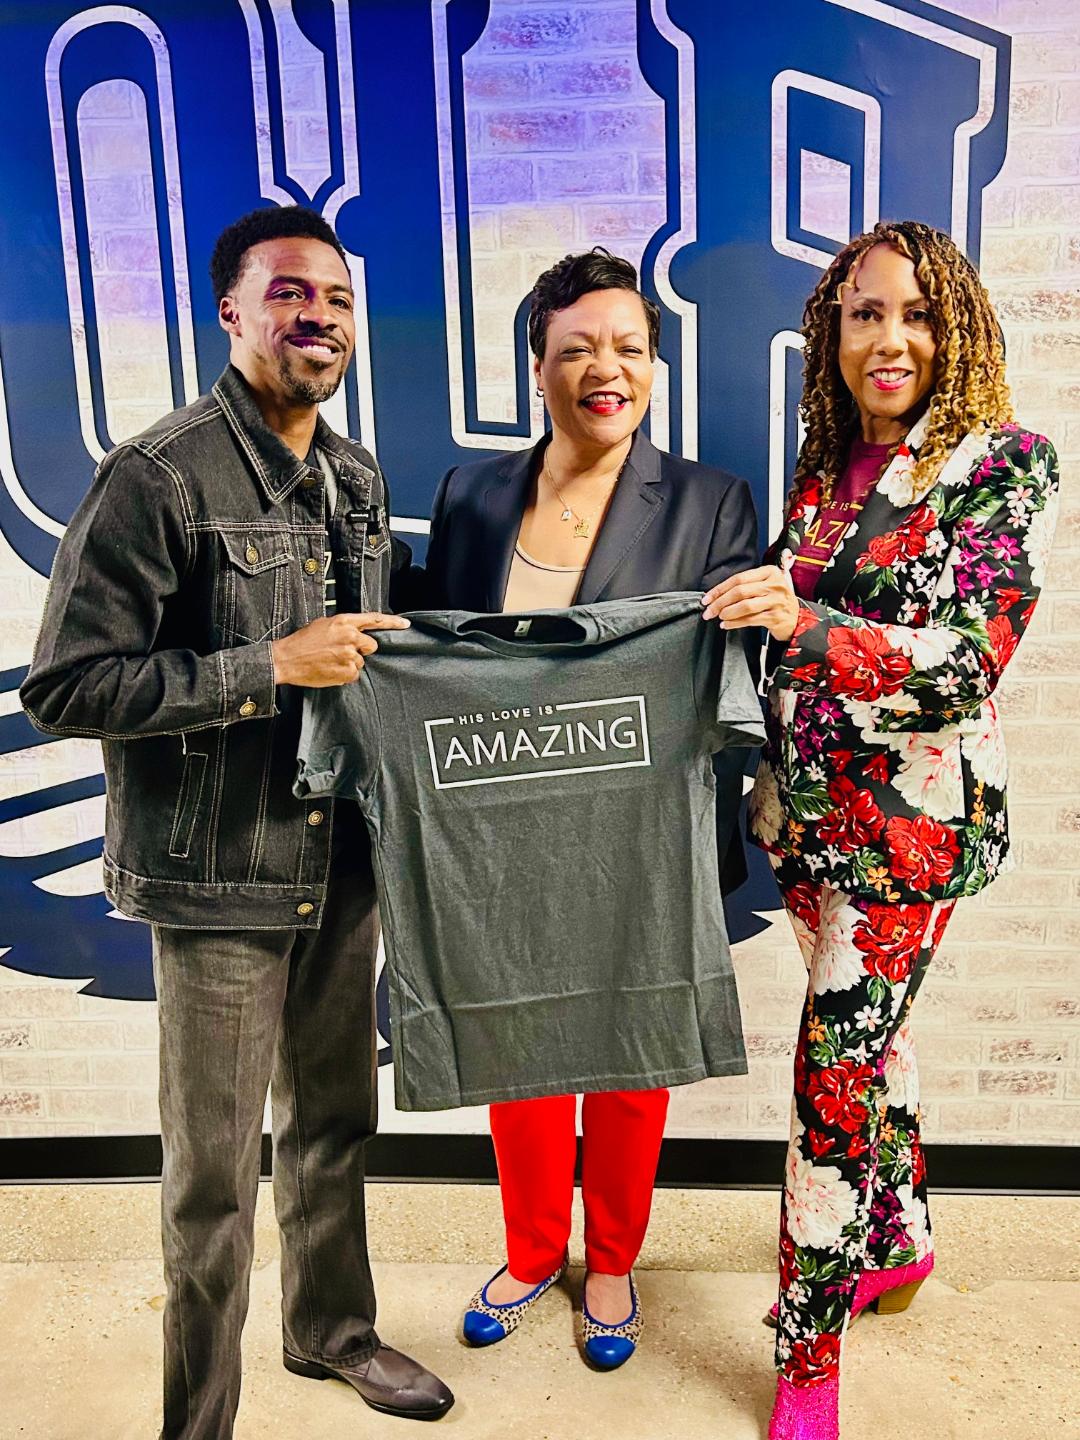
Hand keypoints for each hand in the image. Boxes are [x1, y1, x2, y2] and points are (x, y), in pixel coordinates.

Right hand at [271, 612, 409, 686]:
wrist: (286, 659)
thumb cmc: (302, 643)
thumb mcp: (323, 625)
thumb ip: (344, 627)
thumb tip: (356, 633)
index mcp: (343, 621)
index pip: (374, 619)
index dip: (392, 622)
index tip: (405, 624)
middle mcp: (349, 637)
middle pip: (371, 645)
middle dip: (360, 650)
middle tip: (342, 652)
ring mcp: (349, 655)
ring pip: (360, 662)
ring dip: (349, 663)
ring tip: (330, 661)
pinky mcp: (347, 671)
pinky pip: (354, 675)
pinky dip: (344, 675)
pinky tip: (330, 670)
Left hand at [701, 565, 798, 641]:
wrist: (797, 619)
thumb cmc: (776, 601)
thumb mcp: (766, 585)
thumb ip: (746, 585)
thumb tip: (718, 594)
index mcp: (769, 572)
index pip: (739, 578)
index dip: (720, 588)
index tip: (708, 598)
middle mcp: (774, 585)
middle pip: (740, 591)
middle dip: (720, 602)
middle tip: (709, 610)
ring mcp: (776, 601)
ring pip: (745, 606)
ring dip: (727, 612)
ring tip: (719, 616)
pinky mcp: (776, 617)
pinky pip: (750, 620)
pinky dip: (735, 623)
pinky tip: (727, 624)